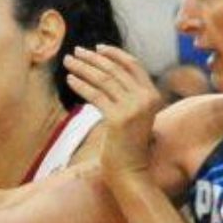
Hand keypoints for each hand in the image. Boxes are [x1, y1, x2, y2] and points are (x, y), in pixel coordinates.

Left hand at [66, 45, 162, 180]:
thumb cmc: (130, 148)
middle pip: (115, 70)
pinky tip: (70, 79)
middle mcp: (146, 99)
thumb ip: (130, 97)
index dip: (114, 54)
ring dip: (83, 67)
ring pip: (104, 79)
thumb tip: (109, 76)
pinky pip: (95, 95)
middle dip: (93, 58)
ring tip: (68, 61)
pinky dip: (81, 85)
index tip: (97, 48)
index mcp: (153, 95)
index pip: (133, 65)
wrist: (132, 173)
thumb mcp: (136, 117)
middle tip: (76, 51)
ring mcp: (133, 109)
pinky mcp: (118, 119)